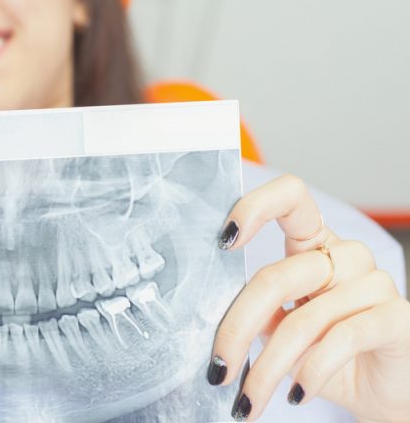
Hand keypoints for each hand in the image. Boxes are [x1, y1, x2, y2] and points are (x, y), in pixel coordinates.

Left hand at [209, 175, 409, 421]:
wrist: (386, 390)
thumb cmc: (329, 352)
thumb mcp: (284, 327)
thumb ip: (258, 312)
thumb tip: (208, 317)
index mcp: (313, 243)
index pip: (290, 197)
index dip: (254, 207)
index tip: (222, 241)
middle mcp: (345, 255)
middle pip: (276, 276)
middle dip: (237, 328)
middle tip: (217, 369)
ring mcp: (375, 283)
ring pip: (304, 319)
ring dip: (268, 368)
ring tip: (248, 401)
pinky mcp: (398, 317)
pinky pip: (343, 338)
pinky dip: (311, 371)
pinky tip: (295, 394)